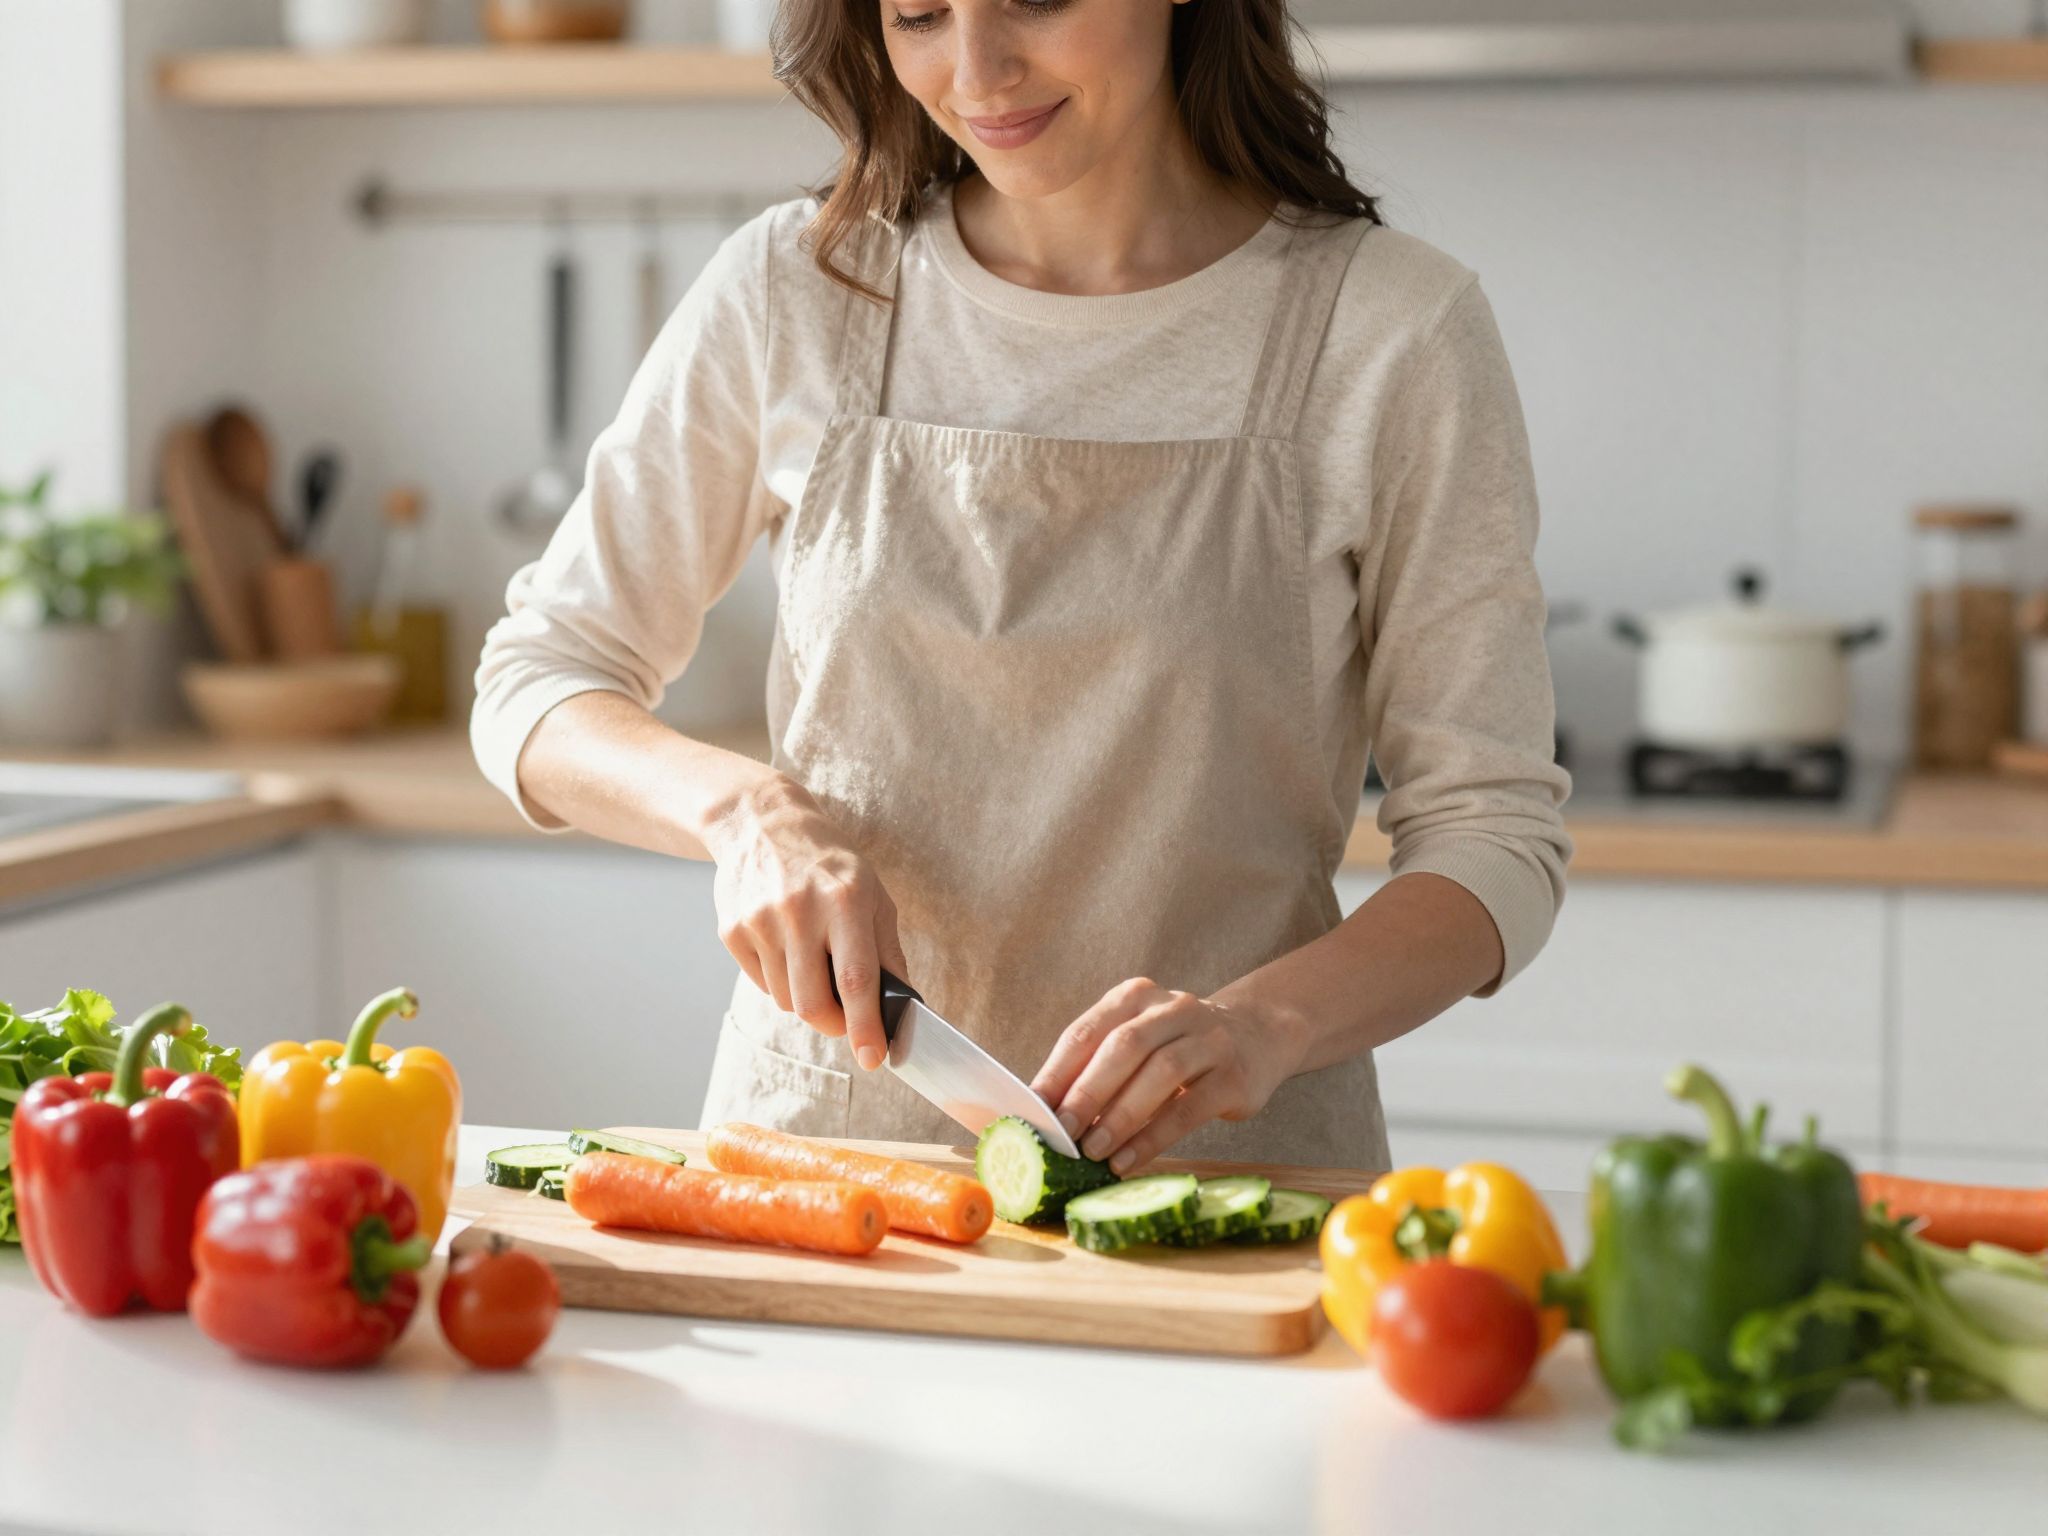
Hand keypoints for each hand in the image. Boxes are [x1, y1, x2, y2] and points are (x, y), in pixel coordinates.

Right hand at [707, 774, 907, 1071]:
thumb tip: (899, 1011)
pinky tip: (787, 948)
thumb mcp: (874, 895)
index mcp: (845, 900)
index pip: (855, 980)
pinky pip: (761, 984)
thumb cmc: (829, 864)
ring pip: (787, 1000)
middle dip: (835, 1026)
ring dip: (808, 999)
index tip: (874, 1057)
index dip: (865, 1026)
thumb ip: (888, 953)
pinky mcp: (732, 931)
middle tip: (847, 1021)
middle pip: (813, 1004)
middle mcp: (799, 911)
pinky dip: (781, 982)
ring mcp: (760, 922)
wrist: (761, 824)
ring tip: (815, 963)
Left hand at [1029, 979, 1304, 1174]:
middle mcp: (1173, 1008)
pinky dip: (1154, 1137)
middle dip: (1088, 1091)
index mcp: (1135, 997)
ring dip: (1120, 1116)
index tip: (1033, 1109)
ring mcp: (1208, 1038)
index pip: (1087, 1031)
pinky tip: (1128, 1160)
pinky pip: (1189, 1108)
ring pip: (1159, 1073)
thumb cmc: (1177, 1049)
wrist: (1256, 1038)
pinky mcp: (1233, 1075)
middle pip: (1123, 1046)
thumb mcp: (1138, 1043)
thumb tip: (1046, 1116)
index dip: (1057, 1071)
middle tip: (1062, 1132)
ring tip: (1094, 1151)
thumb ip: (1097, 1067)